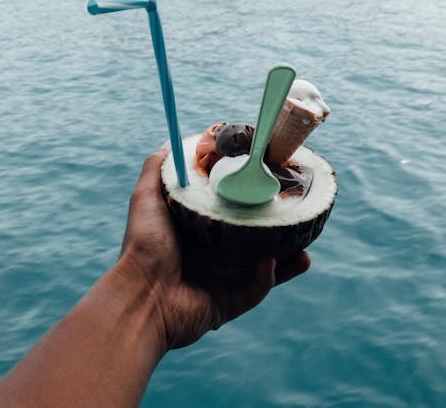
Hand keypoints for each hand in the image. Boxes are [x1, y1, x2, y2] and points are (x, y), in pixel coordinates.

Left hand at [117, 144, 310, 350]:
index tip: (267, 182)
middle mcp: (210, 255)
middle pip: (251, 239)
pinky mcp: (227, 304)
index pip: (229, 212)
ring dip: (286, 260)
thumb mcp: (146, 197)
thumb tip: (173, 142)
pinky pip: (255, 290)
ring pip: (263, 268)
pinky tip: (272, 262)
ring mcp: (221, 281)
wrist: (141, 296)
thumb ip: (157, 168)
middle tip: (294, 214)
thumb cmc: (143, 245)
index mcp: (196, 231)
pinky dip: (267, 278)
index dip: (248, 199)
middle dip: (276, 229)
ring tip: (304, 248)